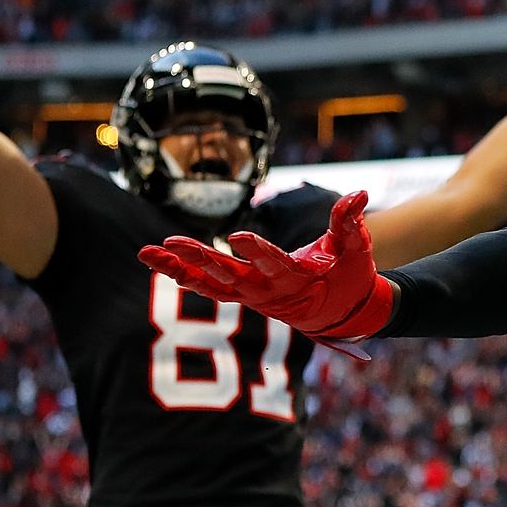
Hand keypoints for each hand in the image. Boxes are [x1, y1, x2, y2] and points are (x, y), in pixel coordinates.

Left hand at [138, 191, 394, 352]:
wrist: (342, 313)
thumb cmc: (350, 276)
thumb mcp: (355, 249)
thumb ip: (350, 221)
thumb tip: (360, 193)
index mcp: (299, 279)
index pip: (275, 264)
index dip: (257, 251)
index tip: (236, 236)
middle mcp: (270, 292)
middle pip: (230, 276)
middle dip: (200, 259)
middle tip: (173, 242)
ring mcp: (253, 297)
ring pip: (210, 285)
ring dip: (178, 268)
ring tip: (147, 252)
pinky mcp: (243, 297)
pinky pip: (209, 289)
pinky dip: (184, 275)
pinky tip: (159, 262)